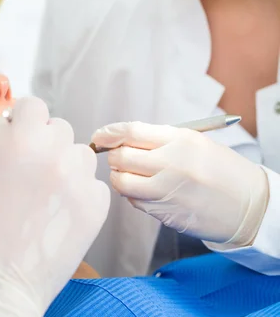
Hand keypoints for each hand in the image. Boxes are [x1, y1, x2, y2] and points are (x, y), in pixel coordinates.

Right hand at [0, 97, 109, 316]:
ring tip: (47, 193)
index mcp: (23, 139)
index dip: (25, 119)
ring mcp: (80, 178)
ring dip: (67, 164)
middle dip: (47, 141)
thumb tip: (14, 121)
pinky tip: (60, 211)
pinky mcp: (97, 205)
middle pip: (60, 127)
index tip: (23, 132)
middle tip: (32, 169)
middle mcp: (56, 152)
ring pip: (80, 154)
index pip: (35, 105)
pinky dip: (80, 192)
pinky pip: (93, 184)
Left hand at [92, 121, 267, 245]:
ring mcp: (168, 192)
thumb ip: (159, 138)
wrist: (247, 205)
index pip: (132, 132)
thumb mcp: (194, 141)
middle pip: (122, 156)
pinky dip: (131, 194)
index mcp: (180, 140)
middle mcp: (172, 165)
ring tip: (127, 173)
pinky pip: (135, 202)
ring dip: (118, 176)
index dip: (110, 133)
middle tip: (116, 155)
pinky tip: (143, 190)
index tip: (99, 136)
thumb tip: (122, 137)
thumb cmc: (220, 169)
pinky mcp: (166, 214)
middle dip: (113, 155)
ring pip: (122, 182)